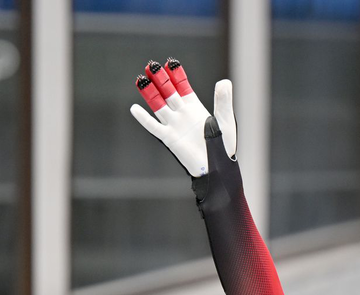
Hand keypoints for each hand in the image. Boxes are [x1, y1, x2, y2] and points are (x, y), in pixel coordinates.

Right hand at [130, 58, 236, 176]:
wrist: (216, 166)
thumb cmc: (223, 145)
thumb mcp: (225, 120)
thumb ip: (223, 101)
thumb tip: (224, 81)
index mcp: (195, 107)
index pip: (183, 86)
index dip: (176, 75)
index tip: (170, 62)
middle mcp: (182, 113)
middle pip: (168, 92)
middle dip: (160, 79)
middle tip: (151, 65)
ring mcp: (174, 125)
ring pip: (159, 105)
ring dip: (150, 93)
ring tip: (141, 79)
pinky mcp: (169, 138)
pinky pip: (154, 127)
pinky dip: (144, 118)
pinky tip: (134, 109)